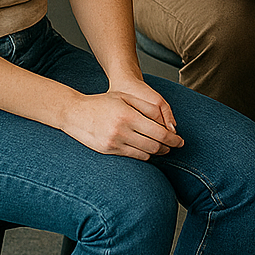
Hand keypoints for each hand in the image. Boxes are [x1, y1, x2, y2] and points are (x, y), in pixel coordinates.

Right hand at [61, 87, 184, 159]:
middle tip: (174, 146)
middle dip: (167, 147)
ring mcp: (113, 143)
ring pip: (144, 153)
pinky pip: (132, 156)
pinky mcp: (107, 151)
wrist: (74, 113)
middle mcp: (121, 131)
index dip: (173, 139)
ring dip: (156, 152)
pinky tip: (148, 150)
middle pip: (154, 145)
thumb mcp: (126, 98)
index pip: (159, 133)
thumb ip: (148, 108)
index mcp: (128, 116)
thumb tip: (169, 123)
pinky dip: (143, 155)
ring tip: (163, 148)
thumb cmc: (103, 102)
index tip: (180, 141)